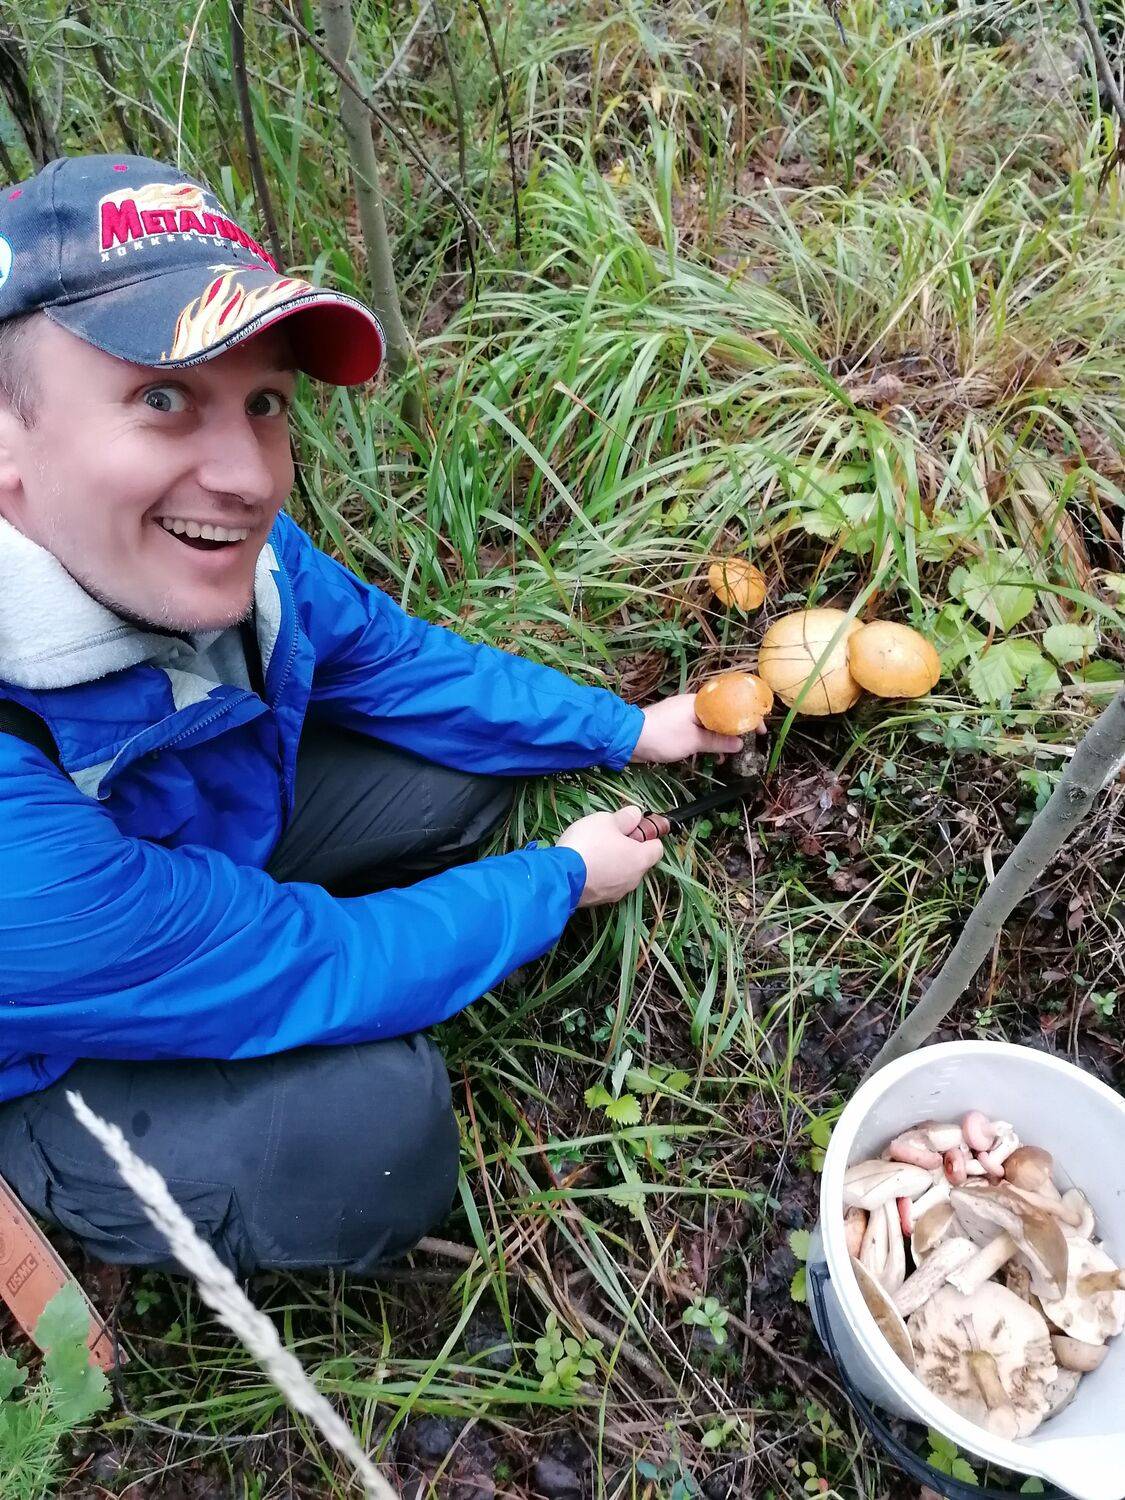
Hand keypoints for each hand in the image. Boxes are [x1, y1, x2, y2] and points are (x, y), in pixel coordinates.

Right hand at [557, 806, 664, 907]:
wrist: (560, 876)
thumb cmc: (588, 844)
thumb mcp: (605, 820)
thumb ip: (625, 817)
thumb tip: (636, 815)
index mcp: (641, 859)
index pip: (657, 848)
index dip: (647, 836)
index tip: (631, 829)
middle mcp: (634, 879)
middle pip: (639, 861)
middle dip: (627, 849)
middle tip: (607, 838)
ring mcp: (616, 893)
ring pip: (621, 874)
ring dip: (612, 864)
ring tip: (592, 852)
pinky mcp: (599, 901)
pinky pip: (605, 885)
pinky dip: (599, 876)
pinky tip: (583, 867)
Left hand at [629, 692, 748, 763]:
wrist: (627, 738)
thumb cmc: (662, 736)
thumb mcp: (693, 741)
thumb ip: (717, 742)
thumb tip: (740, 744)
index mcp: (699, 702)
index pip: (732, 703)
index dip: (748, 715)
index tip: (760, 730)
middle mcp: (694, 704)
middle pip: (723, 714)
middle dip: (736, 729)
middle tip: (747, 745)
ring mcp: (684, 714)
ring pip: (711, 724)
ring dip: (721, 738)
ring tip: (727, 756)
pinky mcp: (676, 725)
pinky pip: (699, 730)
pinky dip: (707, 741)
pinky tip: (710, 755)